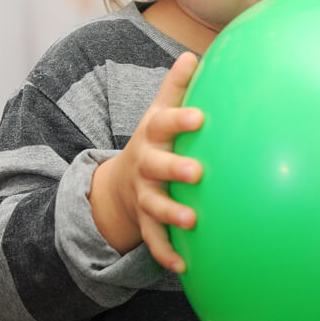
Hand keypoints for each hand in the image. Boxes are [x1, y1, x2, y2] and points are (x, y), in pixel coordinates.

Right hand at [89, 52, 203, 272]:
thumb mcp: (160, 112)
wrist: (118, 182)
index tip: (201, 118)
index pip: (165, 123)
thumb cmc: (155, 141)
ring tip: (192, 220)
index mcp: (153, 137)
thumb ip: (177, 86)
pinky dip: (166, 253)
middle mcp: (146, 165)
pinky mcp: (144, 221)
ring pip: (154, 205)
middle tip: (198, 173)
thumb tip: (195, 53)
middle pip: (157, 166)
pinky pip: (154, 239)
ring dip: (171, 213)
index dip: (180, 120)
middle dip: (175, 169)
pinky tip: (184, 266)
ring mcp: (143, 195)